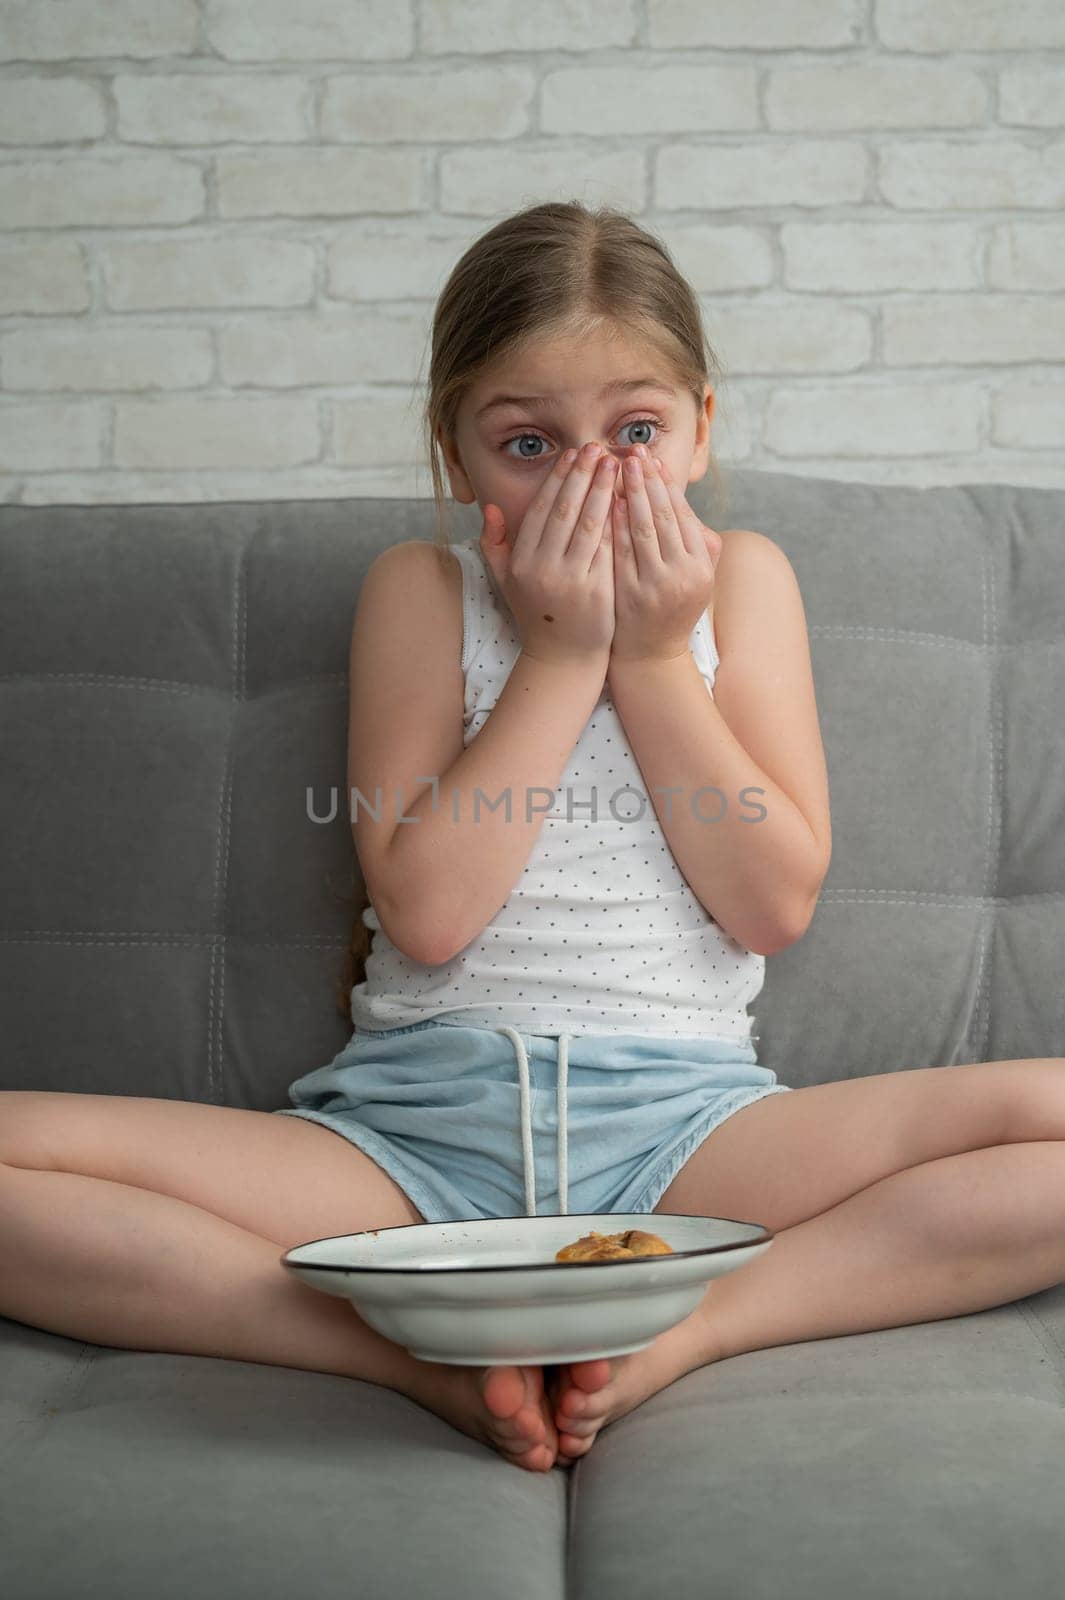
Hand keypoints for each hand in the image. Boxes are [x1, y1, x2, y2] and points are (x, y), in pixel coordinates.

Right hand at [479, 443, 616, 666]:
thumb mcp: (506, 581)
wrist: (563, 657)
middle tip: (598, 448)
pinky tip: (628, 497)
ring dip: (604, 489)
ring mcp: (570, 580)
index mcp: (521, 561)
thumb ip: (495, 544)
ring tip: (616, 464)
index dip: (558, 479)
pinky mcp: (596, 591)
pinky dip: (618, 519)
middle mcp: (542, 568)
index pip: (542, 509)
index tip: (572, 454)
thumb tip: (491, 509)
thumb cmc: (536, 614)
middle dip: (583, 474)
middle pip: (566, 510)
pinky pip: (609, 546)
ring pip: (590, 524)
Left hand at [609, 448, 722, 665]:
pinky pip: (621, 553)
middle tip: (633, 452)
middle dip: (648, 480)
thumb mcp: (694, 576)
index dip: (667, 484)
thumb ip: (691, 538)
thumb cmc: (672, 606)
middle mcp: (682, 574)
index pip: (682, 515)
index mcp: (701, 566)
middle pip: (663, 517)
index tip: (653, 459)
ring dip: (631, 495)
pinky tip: (609, 502)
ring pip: (642, 531)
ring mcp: (655, 586)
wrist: (651, 655)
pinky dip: (616, 525)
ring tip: (619, 467)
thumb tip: (674, 494)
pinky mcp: (629, 596)